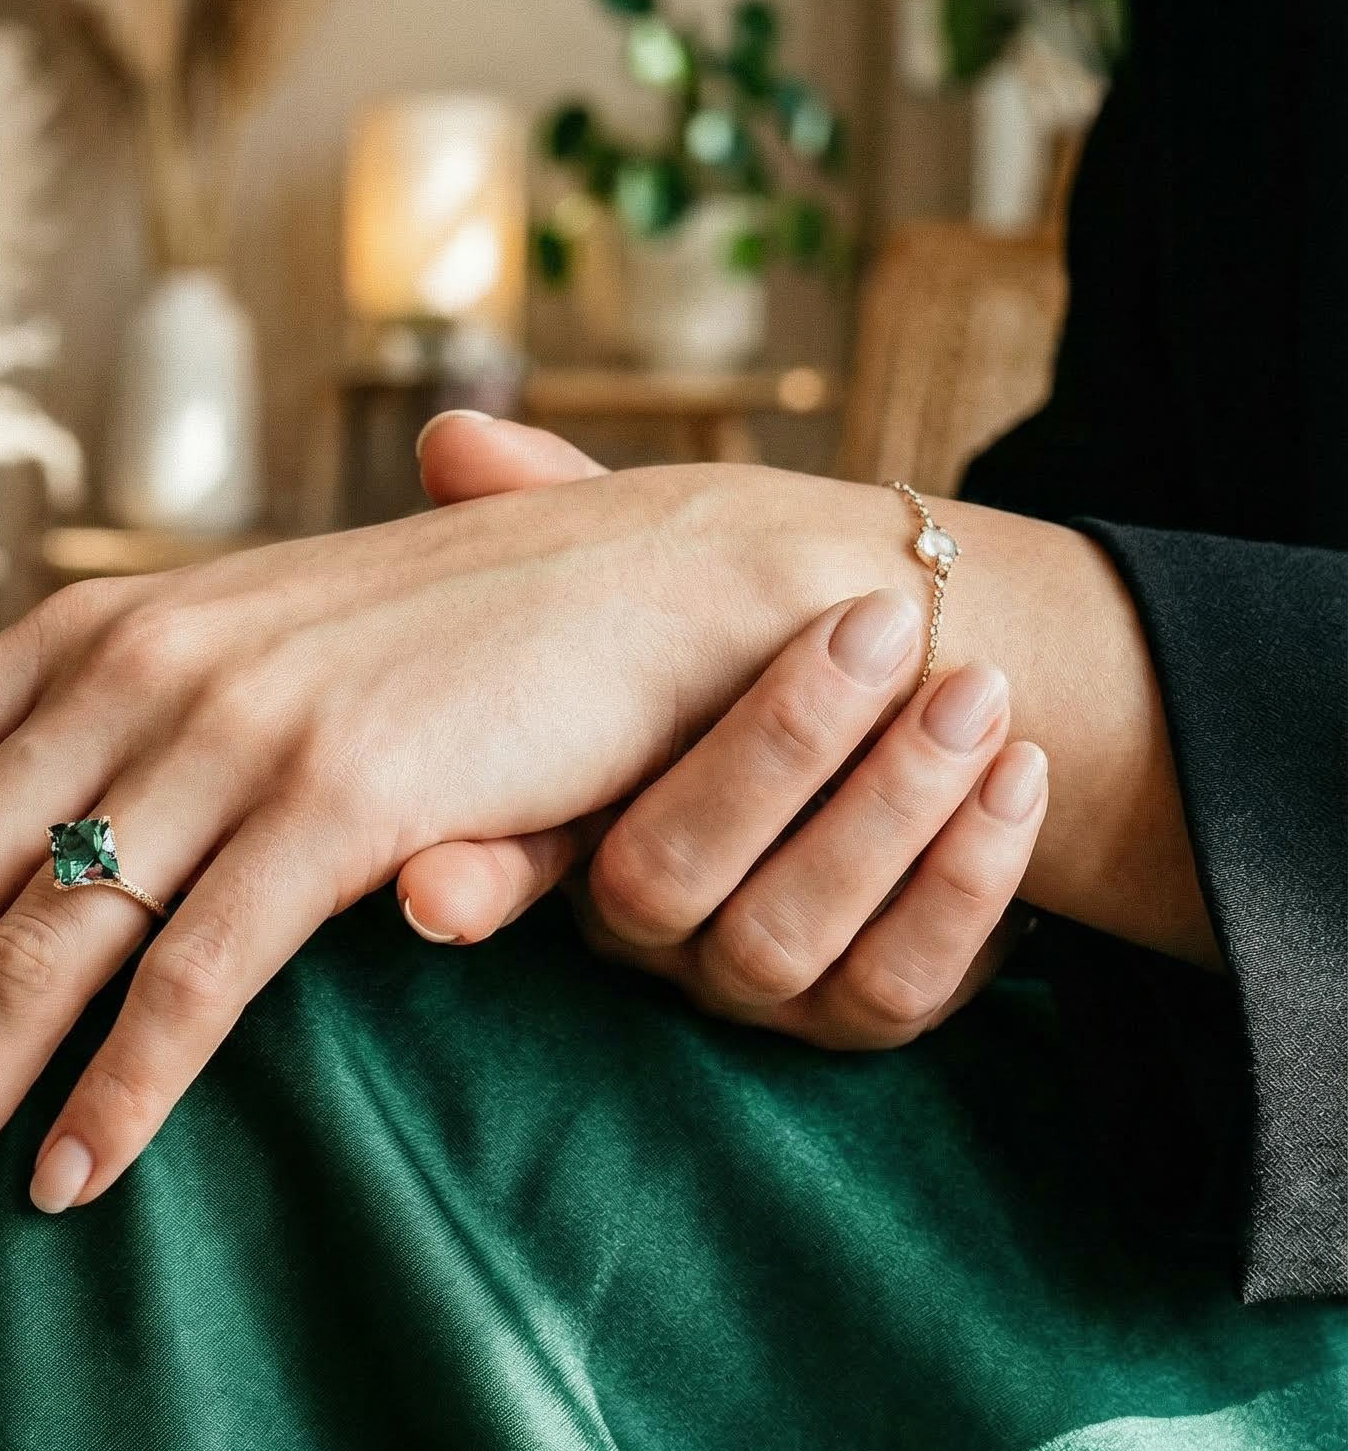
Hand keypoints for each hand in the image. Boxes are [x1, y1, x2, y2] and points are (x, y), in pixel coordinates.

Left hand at [0, 459, 886, 1258]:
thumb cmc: (472, 631)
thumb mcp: (272, 655)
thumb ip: (151, 728)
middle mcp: (136, 663)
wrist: (671, 581)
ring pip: (37, 947)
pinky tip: (70, 1192)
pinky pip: (192, 981)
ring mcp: (235, 728)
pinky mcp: (344, 802)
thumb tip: (51, 836)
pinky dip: (120, 1096)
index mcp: (95, 629)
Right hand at [397, 414, 1048, 1046]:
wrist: (924, 691)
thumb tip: (449, 438)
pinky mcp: (860, 1012)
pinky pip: (901, 983)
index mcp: (571, 817)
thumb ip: (558, 514)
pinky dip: (965, 880)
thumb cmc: (758, 625)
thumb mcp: (660, 564)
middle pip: (661, 882)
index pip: (502, 853)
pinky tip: (1018, 777)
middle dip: (775, 750)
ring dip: (890, 807)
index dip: (473, 876)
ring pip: (783, 938)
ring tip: (977, 691)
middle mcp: (643, 924)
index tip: (432, 899)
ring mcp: (747, 981)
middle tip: (879, 625)